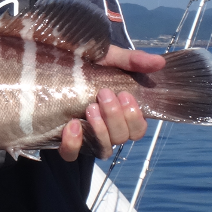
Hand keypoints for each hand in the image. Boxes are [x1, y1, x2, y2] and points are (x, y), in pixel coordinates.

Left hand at [59, 45, 166, 161]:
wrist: (53, 62)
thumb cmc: (85, 63)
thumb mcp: (108, 57)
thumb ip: (132, 60)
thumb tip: (159, 61)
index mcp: (120, 112)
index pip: (138, 129)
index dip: (135, 118)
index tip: (125, 95)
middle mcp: (106, 128)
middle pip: (122, 138)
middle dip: (115, 117)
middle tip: (103, 94)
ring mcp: (86, 136)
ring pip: (103, 149)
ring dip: (100, 130)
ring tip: (90, 108)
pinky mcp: (64, 140)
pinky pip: (71, 154)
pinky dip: (73, 144)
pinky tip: (72, 125)